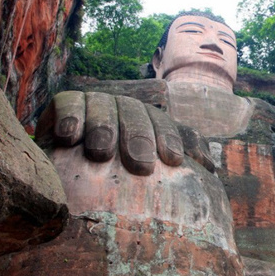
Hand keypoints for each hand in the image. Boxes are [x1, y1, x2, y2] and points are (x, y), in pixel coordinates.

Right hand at [36, 91, 214, 175]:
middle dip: (140, 138)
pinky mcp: (65, 101)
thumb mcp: (148, 168)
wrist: (64, 165)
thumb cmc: (115, 174)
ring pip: (104, 106)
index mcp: (149, 121)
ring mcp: (96, 102)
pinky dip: (71, 116)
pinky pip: (68, 102)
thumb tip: (210, 166)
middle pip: (137, 114)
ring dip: (104, 127)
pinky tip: (69, 137)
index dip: (171, 138)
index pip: (164, 124)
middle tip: (141, 166)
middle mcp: (125, 108)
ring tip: (102, 153)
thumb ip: (176, 159)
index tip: (174, 160)